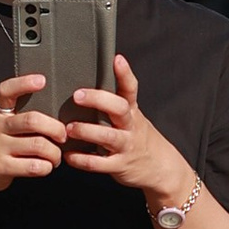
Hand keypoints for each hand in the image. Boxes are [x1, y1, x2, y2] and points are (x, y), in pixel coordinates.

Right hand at [0, 71, 64, 204]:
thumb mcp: (2, 124)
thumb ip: (21, 116)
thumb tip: (58, 114)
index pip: (7, 91)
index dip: (24, 83)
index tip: (42, 80)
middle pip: (33, 121)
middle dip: (56, 129)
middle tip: (63, 136)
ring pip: (38, 145)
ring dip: (55, 153)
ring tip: (56, 156)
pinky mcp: (2, 168)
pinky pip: (34, 166)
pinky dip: (47, 167)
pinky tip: (46, 166)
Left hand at [63, 55, 184, 194]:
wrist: (160, 168)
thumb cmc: (137, 138)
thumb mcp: (132, 118)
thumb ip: (113, 104)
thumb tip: (87, 83)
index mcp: (132, 112)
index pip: (130, 89)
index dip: (125, 74)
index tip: (117, 59)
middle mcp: (130, 126)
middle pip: (119, 108)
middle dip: (99, 100)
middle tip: (77, 96)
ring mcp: (126, 146)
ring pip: (108, 136)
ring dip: (87, 131)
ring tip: (69, 128)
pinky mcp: (119, 165)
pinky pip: (100, 163)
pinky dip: (82, 159)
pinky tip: (69, 155)